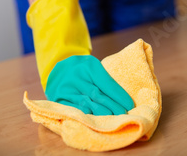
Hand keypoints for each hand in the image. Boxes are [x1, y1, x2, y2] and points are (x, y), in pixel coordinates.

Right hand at [27, 0, 132, 114]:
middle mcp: (76, 77)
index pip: (106, 83)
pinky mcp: (58, 98)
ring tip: (113, 120)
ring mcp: (66, 88)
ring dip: (101, 114)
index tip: (130, 105)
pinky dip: (86, 115)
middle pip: (98, 95)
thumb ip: (103, 78)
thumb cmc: (82, 67)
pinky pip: (74, 109)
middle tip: (124, 115)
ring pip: (87, 104)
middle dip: (113, 107)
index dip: (119, 95)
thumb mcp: (92, 65)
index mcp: (88, 66)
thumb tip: (120, 96)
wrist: (56, 66)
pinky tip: (95, 121)